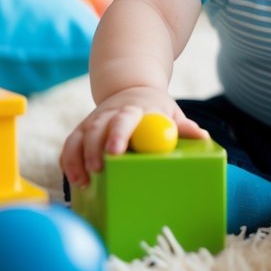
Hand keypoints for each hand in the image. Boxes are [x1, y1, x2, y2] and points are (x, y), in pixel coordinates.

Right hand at [59, 86, 208, 186]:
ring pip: (79, 136)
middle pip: (97, 128)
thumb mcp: (171, 113)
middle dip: (93, 149)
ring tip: (82, 181)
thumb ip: (184, 126)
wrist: (131, 89)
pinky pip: (70, 144)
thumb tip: (202, 137)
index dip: (118, 134)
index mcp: (134, 109)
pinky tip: (73, 179)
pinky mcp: (81, 130)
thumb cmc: (154, 109)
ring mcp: (93, 121)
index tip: (115, 151)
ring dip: (77, 159)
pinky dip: (68, 161)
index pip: (124, 118)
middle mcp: (109, 113)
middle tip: (96, 170)